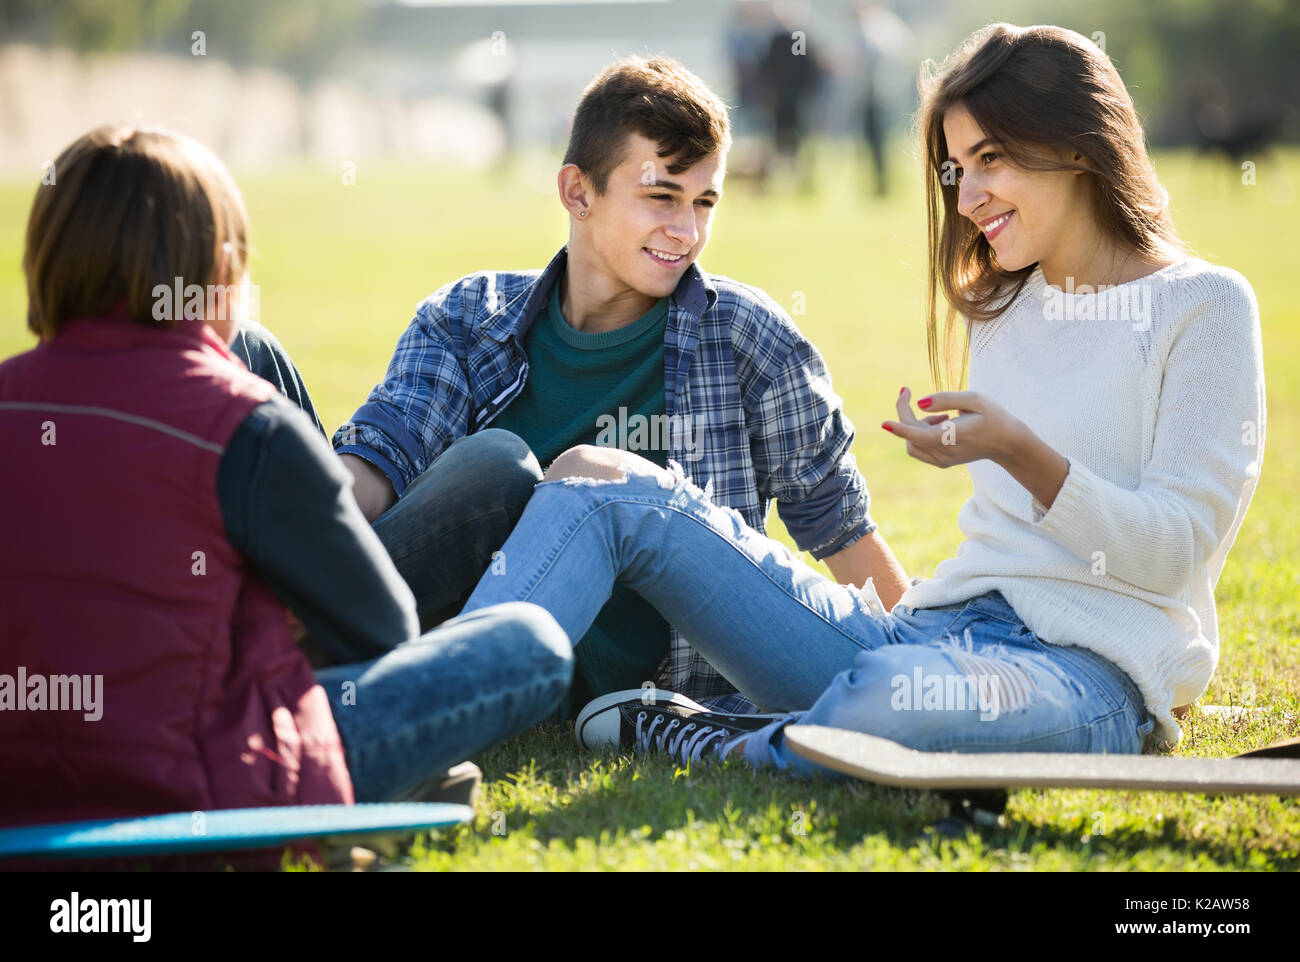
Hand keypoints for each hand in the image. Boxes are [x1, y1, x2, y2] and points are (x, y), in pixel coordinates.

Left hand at [881, 387, 1022, 468]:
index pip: (919, 434)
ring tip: (943, 415)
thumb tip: (920, 403)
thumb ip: (946, 399)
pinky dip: (921, 434)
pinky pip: (918, 449)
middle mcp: (944, 452)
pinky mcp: (941, 462)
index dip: (900, 428)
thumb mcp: (975, 399)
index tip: (884, 423)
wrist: (1007, 443)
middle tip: (907, 391)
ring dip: (915, 425)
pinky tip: (942, 424)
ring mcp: (942, 460)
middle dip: (905, 412)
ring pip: (912, 443)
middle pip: (911, 434)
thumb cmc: (993, 416)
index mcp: (952, 436)